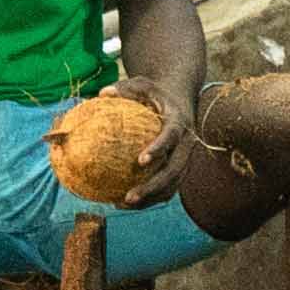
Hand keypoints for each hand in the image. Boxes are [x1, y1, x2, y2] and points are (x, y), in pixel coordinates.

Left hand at [102, 77, 193, 207]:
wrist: (181, 99)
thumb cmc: (156, 92)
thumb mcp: (143, 84)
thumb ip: (124, 88)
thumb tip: (102, 93)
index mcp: (179, 121)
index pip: (172, 137)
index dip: (159, 149)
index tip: (140, 161)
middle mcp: (187, 143)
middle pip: (175, 170)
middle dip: (154, 186)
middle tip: (128, 196)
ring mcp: (186, 157)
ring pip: (173, 184)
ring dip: (151, 198)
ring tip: (123, 204)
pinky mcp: (181, 167)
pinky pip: (169, 187)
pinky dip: (151, 197)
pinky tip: (127, 202)